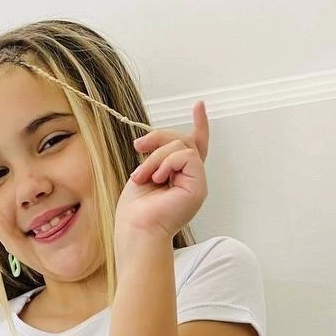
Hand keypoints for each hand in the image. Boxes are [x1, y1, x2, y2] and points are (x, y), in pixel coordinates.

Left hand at [114, 101, 209, 241]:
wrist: (137, 230)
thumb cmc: (136, 211)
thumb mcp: (145, 172)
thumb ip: (158, 156)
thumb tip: (156, 142)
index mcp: (179, 177)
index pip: (194, 147)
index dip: (200, 125)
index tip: (199, 106)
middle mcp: (191, 179)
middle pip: (183, 139)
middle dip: (158, 138)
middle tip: (138, 148)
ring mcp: (197, 183)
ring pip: (181, 145)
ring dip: (156, 157)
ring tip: (142, 176)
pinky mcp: (199, 187)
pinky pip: (185, 156)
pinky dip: (166, 163)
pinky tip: (157, 179)